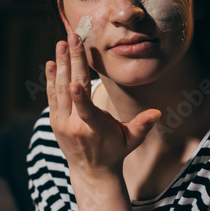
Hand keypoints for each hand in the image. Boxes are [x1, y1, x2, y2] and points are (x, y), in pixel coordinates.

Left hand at [46, 33, 160, 178]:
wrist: (90, 171)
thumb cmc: (115, 152)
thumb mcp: (131, 140)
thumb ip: (142, 125)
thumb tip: (157, 113)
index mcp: (94, 129)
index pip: (85, 111)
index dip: (79, 97)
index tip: (74, 81)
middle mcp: (73, 125)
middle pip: (71, 90)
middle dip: (72, 62)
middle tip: (71, 39)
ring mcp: (61, 122)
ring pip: (59, 89)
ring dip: (60, 65)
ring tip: (61, 44)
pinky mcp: (55, 120)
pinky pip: (52, 95)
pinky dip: (51, 78)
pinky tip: (52, 62)